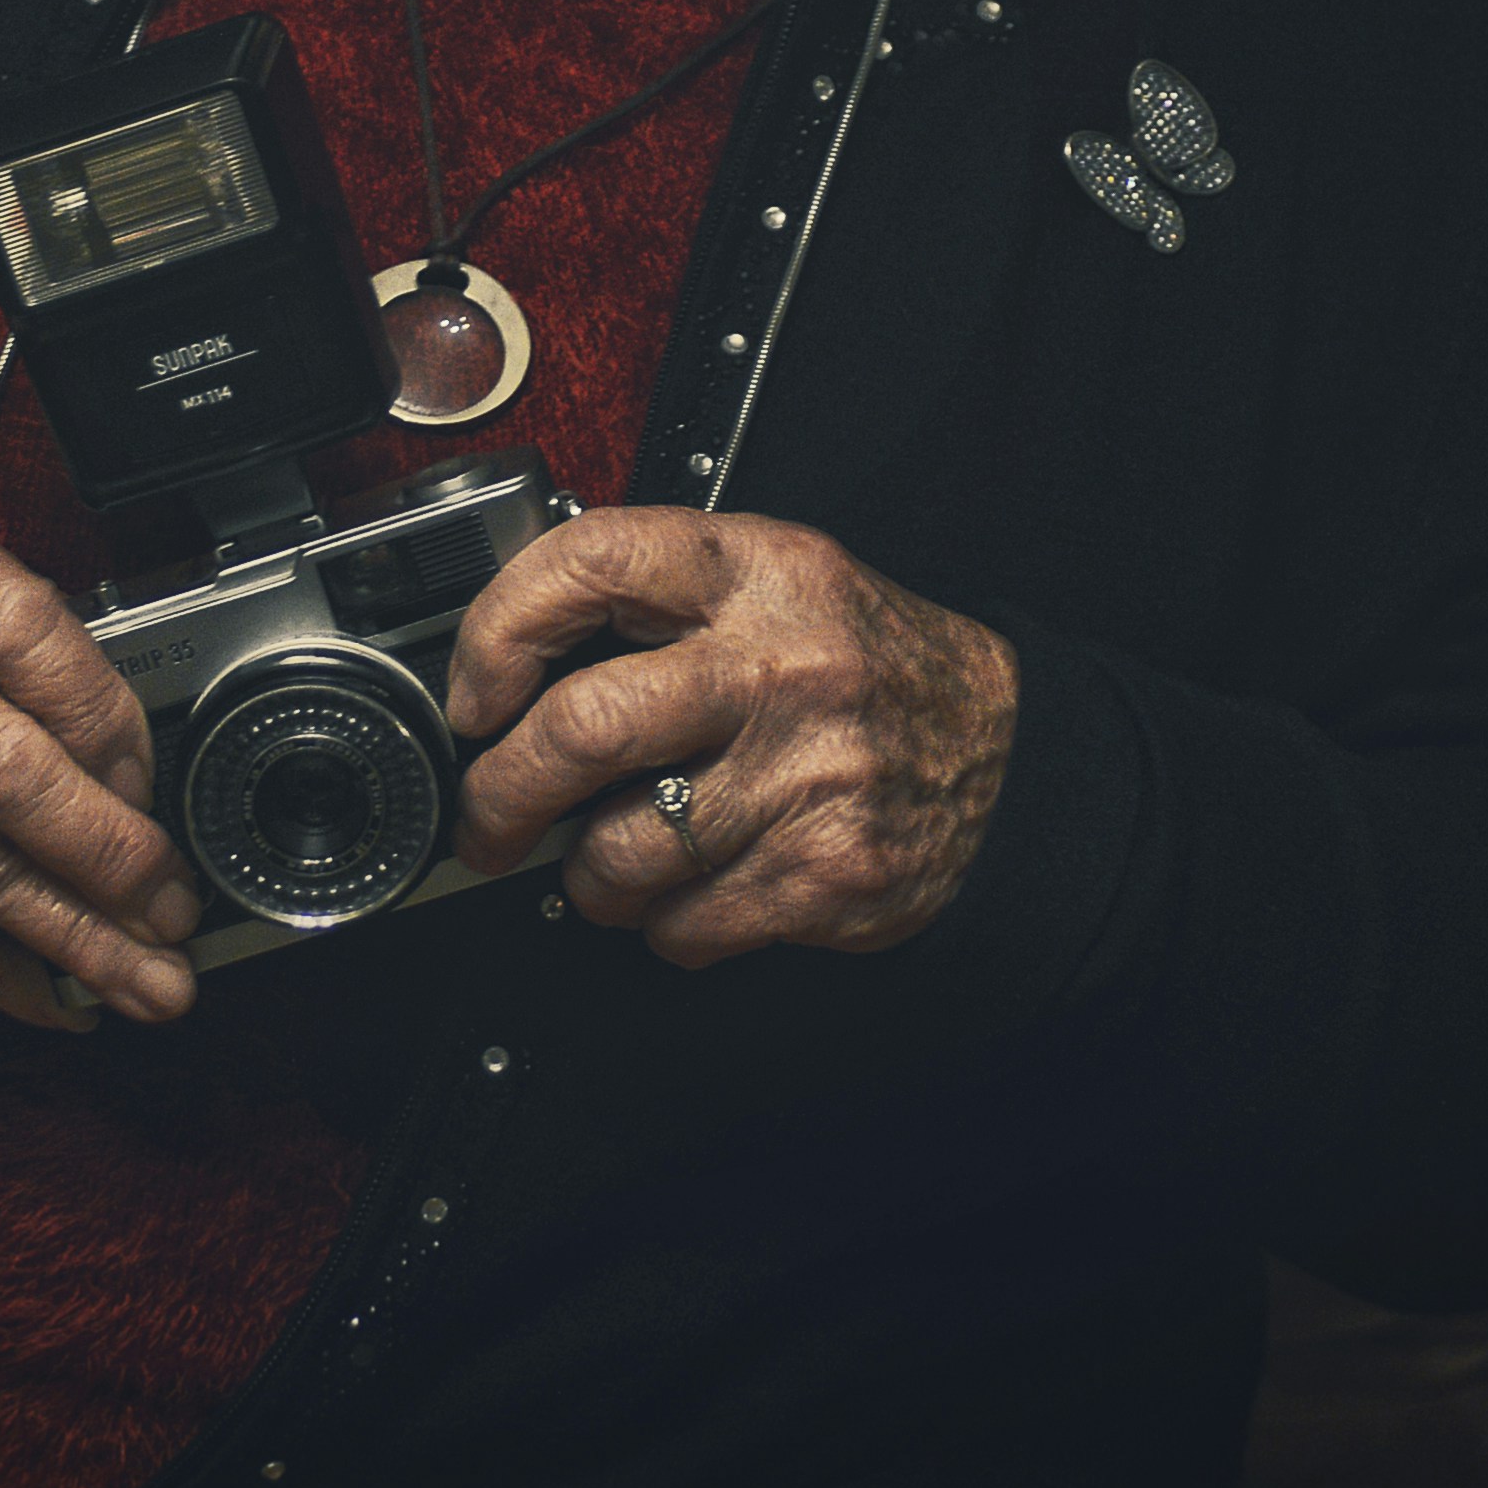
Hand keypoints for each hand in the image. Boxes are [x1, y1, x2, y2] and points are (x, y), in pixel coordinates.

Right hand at [0, 503, 206, 1025]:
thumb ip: (3, 620)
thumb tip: (116, 735)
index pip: (27, 638)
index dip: (106, 716)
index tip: (147, 771)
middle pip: (1, 769)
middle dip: (105, 851)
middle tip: (171, 899)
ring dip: (72, 937)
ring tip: (152, 981)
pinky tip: (60, 999)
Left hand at [439, 508, 1014, 969]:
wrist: (1007, 756)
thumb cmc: (868, 669)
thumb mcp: (776, 582)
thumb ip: (662, 598)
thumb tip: (510, 654)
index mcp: (754, 573)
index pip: (589, 563)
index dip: (499, 632)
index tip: (479, 693)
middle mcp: (776, 666)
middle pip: (581, 730)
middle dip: (501, 796)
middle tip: (488, 820)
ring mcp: (804, 774)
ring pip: (618, 851)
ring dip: (589, 877)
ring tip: (611, 863)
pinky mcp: (824, 872)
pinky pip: (682, 924)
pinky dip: (662, 925)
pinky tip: (692, 892)